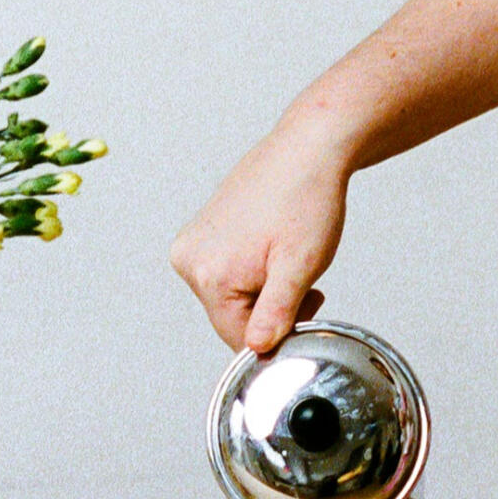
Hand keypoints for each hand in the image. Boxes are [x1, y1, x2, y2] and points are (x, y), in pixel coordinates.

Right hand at [170, 109, 352, 352]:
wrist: (308, 149)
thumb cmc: (305, 197)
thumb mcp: (299, 266)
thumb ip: (276, 315)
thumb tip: (257, 348)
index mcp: (209, 274)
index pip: (238, 337)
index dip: (278, 332)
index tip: (305, 305)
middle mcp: (189, 260)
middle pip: (232, 316)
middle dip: (271, 307)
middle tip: (302, 278)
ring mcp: (192, 243)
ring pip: (231, 294)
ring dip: (264, 287)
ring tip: (287, 255)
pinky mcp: (201, 231)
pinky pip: (227, 270)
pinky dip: (254, 268)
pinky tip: (273, 245)